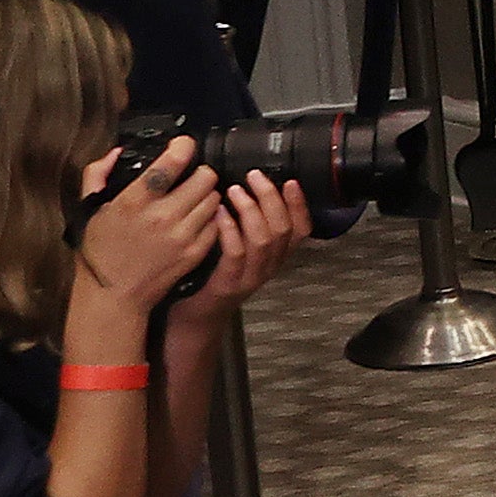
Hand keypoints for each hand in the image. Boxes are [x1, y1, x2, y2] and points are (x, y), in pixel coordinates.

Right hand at [72, 138, 219, 323]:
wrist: (114, 294)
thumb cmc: (100, 251)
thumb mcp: (89, 209)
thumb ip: (97, 175)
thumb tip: (117, 152)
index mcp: (134, 201)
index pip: (169, 165)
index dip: (183, 147)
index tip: (184, 145)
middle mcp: (162, 216)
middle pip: (205, 178)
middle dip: (201, 172)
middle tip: (193, 176)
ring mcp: (182, 236)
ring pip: (215, 199)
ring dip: (208, 194)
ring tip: (195, 198)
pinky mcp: (195, 252)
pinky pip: (217, 223)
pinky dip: (211, 218)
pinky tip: (197, 219)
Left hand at [171, 174, 311, 330]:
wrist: (194, 319)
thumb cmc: (210, 279)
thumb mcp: (237, 251)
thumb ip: (246, 227)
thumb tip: (246, 189)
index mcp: (274, 258)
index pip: (301, 230)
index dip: (299, 205)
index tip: (289, 181)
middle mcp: (268, 268)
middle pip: (282, 229)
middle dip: (270, 198)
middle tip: (254, 177)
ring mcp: (249, 278)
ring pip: (263, 240)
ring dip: (251, 210)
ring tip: (235, 190)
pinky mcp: (228, 284)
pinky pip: (236, 253)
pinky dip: (230, 229)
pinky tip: (220, 212)